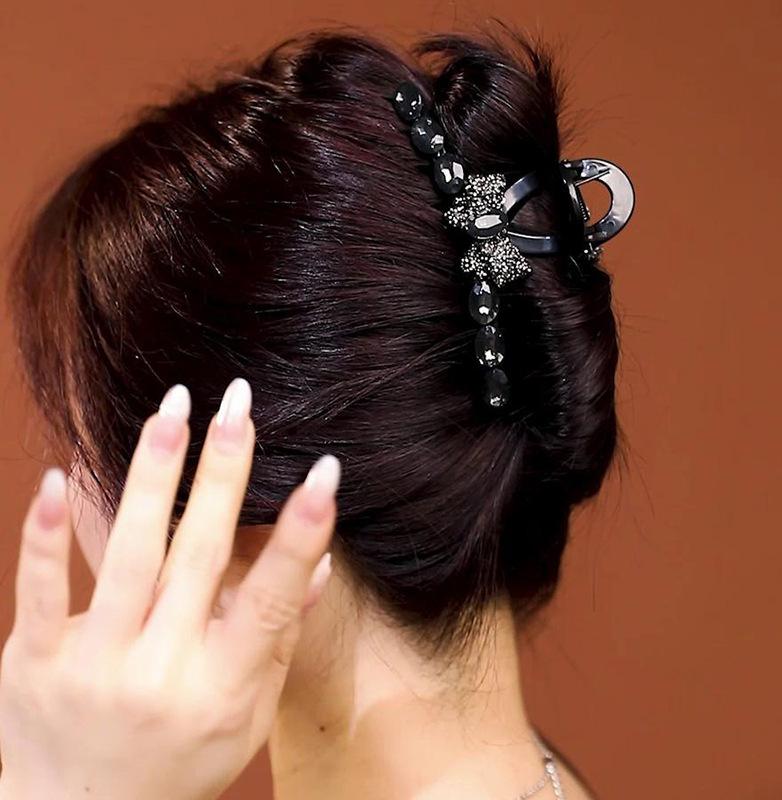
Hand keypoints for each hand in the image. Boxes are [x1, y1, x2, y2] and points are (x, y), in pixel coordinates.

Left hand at [0, 378, 337, 799]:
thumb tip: (316, 567)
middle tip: (239, 406)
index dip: (299, 534)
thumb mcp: (244, 718)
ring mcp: (92, 667)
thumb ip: (277, 641)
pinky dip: (48, 534)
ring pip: (127, 555)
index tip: (325, 473)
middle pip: (197, 557)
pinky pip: (41, 590)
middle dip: (222, 473)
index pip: (271, 600)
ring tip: (174, 409)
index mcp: (221, 688)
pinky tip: (61, 476)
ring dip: (152, 476)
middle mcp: (160, 674)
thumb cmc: (179, 764)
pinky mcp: (33, 664)